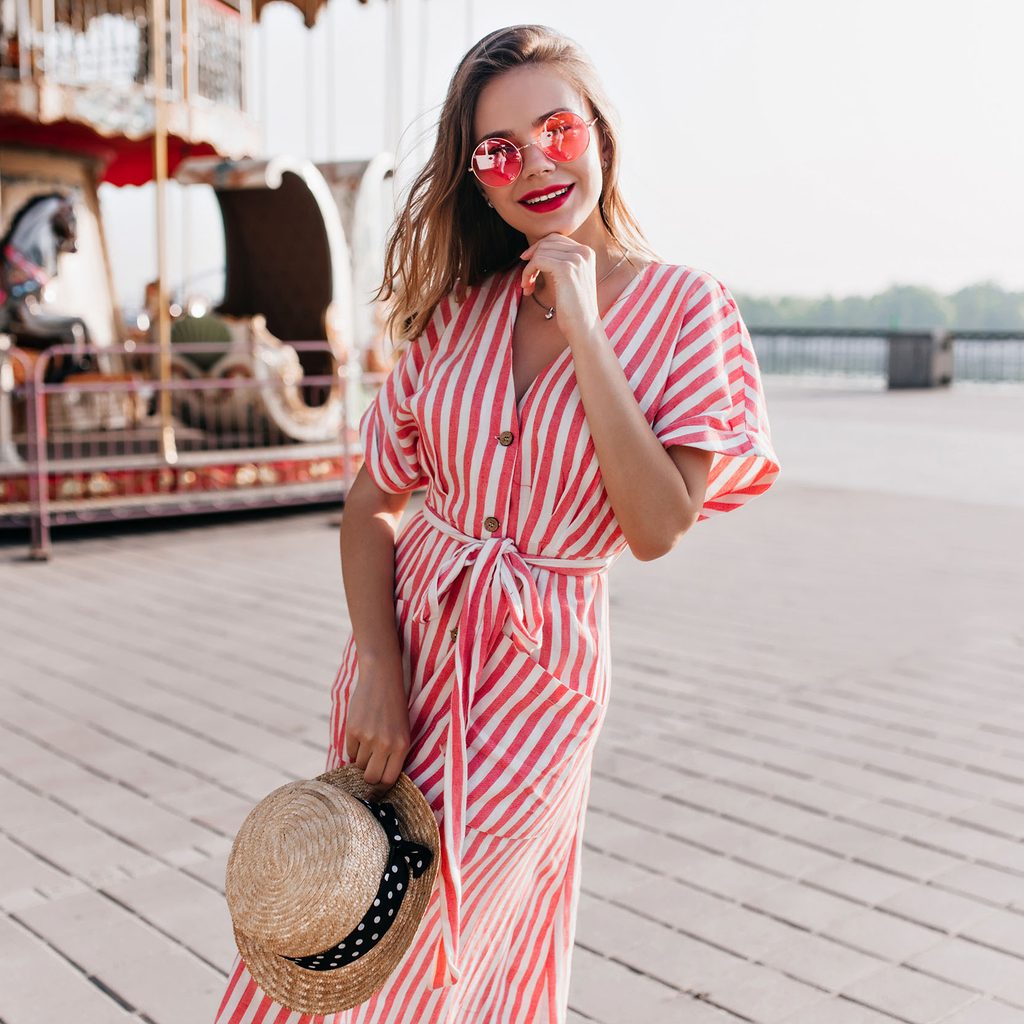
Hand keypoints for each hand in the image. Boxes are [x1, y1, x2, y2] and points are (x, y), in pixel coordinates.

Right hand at [345, 650, 411, 798]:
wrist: (382, 679)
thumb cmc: (395, 708)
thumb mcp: (402, 732)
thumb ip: (394, 754)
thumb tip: (379, 778)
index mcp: (402, 746)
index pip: (389, 779)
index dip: (382, 786)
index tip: (378, 785)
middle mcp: (385, 745)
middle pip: (371, 778)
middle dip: (368, 778)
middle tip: (368, 769)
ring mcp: (368, 738)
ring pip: (358, 765)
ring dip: (360, 760)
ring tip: (367, 745)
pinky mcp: (353, 730)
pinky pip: (349, 751)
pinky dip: (353, 748)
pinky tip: (360, 735)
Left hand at [519, 234, 600, 342]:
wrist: (583, 325)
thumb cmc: (573, 307)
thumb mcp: (570, 279)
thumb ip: (560, 262)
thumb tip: (537, 249)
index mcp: (586, 252)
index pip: (556, 238)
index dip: (538, 248)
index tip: (526, 261)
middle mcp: (583, 252)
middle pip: (547, 242)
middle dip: (532, 257)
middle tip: (526, 277)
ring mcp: (576, 259)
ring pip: (540, 252)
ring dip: (528, 269)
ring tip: (527, 286)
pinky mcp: (565, 268)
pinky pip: (538, 261)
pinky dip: (528, 272)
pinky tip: (528, 287)